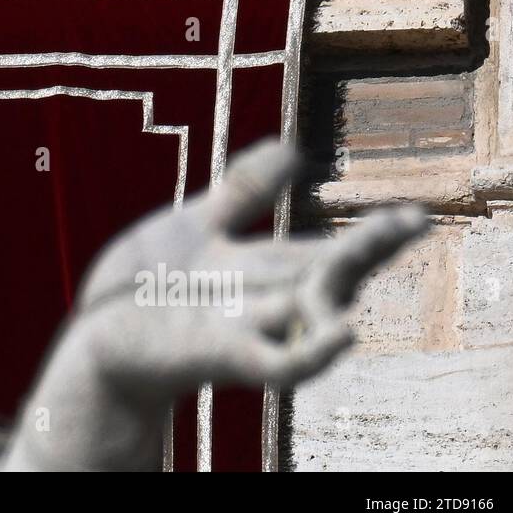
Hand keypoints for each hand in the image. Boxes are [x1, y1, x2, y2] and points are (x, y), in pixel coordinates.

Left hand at [3, 139, 428, 469]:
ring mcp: (246, 329)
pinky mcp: (222, 356)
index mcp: (262, 267)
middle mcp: (265, 300)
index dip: (374, 234)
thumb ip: (243, 194)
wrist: (95, 336)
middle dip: (369, 248)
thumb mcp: (193, 227)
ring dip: (339, 293)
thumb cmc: (146, 287)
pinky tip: (345, 335)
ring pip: (308, 315)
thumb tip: (293, 148)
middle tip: (413, 220)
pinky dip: (314, 353)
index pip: (328, 249)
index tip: (416, 215)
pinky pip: (281, 363)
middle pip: (328, 274)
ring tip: (363, 260)